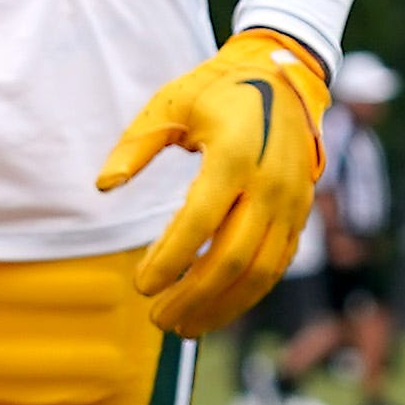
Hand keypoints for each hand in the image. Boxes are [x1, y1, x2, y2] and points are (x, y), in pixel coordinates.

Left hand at [98, 31, 330, 336]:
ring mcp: (291, 202)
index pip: (199, 223)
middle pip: (232, 260)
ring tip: (184, 327)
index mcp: (235, 155)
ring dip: (221, 307)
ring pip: (260, 273)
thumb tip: (103, 186)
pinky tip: (216, 308)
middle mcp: (269, 184)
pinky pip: (277, 266)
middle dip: (192, 297)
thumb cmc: (218, 90)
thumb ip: (135, 145)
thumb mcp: (170, 103)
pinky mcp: (301, 214)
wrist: (286, 77)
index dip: (169, 260)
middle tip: (157, 319)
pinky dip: (247, 294)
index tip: (140, 286)